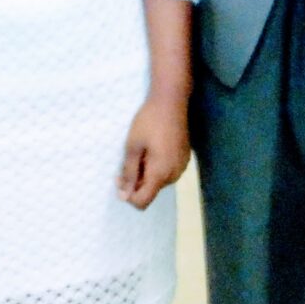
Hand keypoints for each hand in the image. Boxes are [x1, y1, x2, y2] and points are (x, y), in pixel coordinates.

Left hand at [118, 95, 189, 209]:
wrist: (171, 102)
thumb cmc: (148, 122)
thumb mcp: (132, 147)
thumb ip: (128, 173)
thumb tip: (124, 195)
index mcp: (160, 173)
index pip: (143, 201)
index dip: (128, 196)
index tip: (120, 178)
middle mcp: (174, 175)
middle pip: (151, 191)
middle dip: (136, 181)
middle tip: (128, 159)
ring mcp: (181, 167)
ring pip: (159, 182)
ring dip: (147, 173)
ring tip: (143, 151)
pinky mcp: (184, 159)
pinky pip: (167, 172)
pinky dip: (157, 167)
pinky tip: (154, 149)